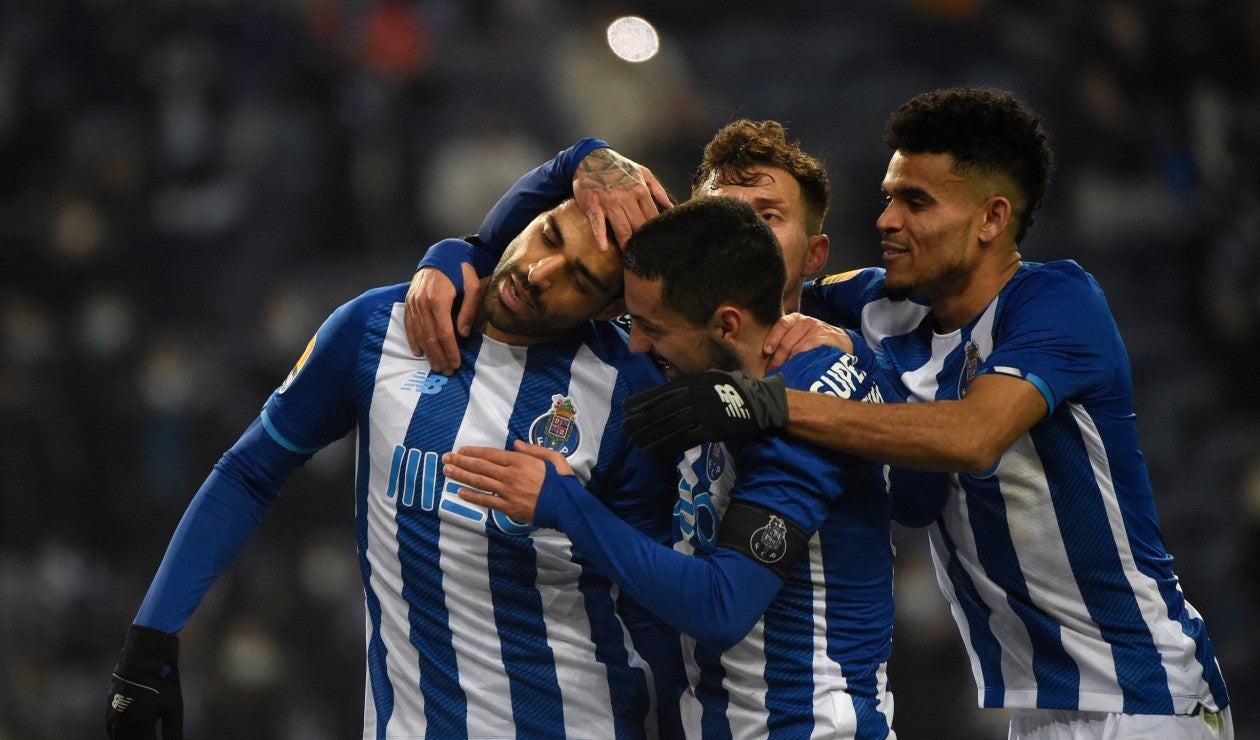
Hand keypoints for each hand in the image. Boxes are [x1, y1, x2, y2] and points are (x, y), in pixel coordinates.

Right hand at [105, 625, 181, 738]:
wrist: (143, 656)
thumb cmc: (162, 681)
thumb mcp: (173, 707)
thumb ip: (173, 731)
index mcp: (136, 726)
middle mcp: (119, 723)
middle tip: (150, 737)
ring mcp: (111, 712)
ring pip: (116, 735)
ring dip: (127, 737)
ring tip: (140, 736)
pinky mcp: (109, 702)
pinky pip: (110, 725)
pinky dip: (118, 731)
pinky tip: (128, 729)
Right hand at [404, 263, 482, 373]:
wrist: (441, 253)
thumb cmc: (460, 270)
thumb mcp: (472, 285)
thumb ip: (468, 310)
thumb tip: (463, 335)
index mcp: (438, 300)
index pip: (444, 333)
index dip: (450, 351)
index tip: (456, 364)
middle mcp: (422, 303)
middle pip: (430, 337)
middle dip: (439, 356)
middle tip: (447, 371)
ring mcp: (413, 302)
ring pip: (419, 334)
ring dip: (428, 353)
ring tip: (436, 366)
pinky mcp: (408, 301)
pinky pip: (409, 325)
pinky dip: (413, 340)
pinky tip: (419, 352)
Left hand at [444, 441, 573, 523]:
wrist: (566, 506)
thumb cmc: (561, 481)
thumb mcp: (552, 457)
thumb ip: (533, 449)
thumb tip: (515, 443)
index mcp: (520, 461)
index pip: (491, 454)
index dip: (474, 451)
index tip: (461, 450)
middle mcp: (509, 475)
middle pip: (480, 466)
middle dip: (461, 461)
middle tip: (446, 458)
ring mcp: (507, 492)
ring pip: (479, 482)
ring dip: (461, 475)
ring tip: (447, 471)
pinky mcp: (507, 507)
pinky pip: (485, 501)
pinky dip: (471, 497)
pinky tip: (459, 492)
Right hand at [573, 147, 672, 250]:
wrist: (590, 158)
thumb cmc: (618, 167)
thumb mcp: (642, 172)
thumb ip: (658, 189)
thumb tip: (671, 207)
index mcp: (640, 190)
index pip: (652, 217)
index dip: (656, 233)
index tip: (660, 247)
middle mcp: (627, 197)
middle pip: (639, 226)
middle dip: (644, 243)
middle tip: (649, 260)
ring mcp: (609, 201)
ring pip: (622, 227)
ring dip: (627, 245)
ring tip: (632, 261)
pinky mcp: (593, 204)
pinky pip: (598, 222)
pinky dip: (600, 235)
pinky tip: (603, 248)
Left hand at [622, 370, 787, 455]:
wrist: (756, 402)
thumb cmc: (730, 388)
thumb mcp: (707, 378)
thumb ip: (687, 384)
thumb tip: (665, 390)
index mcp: (692, 383)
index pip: (661, 393)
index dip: (642, 401)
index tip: (626, 408)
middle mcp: (694, 397)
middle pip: (662, 411)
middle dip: (642, 420)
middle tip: (626, 428)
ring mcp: (702, 414)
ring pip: (671, 427)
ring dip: (652, 436)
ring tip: (637, 442)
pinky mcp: (710, 430)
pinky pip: (686, 440)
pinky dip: (670, 446)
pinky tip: (657, 451)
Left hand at [762, 313, 853, 370]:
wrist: (843, 342)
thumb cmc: (816, 341)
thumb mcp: (801, 335)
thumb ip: (787, 341)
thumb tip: (769, 358)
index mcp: (796, 319)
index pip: (781, 325)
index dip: (772, 338)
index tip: (767, 351)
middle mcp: (806, 321)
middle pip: (786, 341)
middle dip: (778, 358)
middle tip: (773, 371)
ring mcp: (816, 329)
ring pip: (796, 348)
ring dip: (788, 363)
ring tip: (784, 373)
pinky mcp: (825, 338)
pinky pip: (808, 351)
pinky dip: (800, 361)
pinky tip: (797, 369)